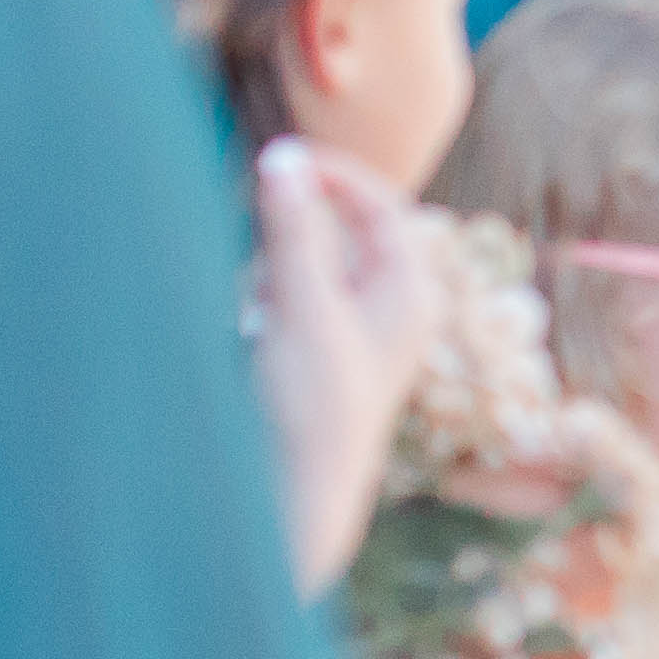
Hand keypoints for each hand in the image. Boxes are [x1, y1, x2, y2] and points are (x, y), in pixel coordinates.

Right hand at [251, 140, 451, 593]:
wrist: (296, 500)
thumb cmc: (311, 408)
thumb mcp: (302, 312)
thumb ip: (293, 234)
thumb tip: (284, 158)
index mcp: (409, 291)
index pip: (379, 204)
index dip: (332, 174)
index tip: (278, 157)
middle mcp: (390, 308)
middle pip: (343, 231)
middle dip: (295, 220)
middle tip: (250, 212)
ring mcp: (354, 334)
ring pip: (311, 267)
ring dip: (276, 261)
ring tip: (255, 293)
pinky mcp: (318, 358)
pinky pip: (292, 302)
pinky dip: (266, 295)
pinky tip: (249, 321)